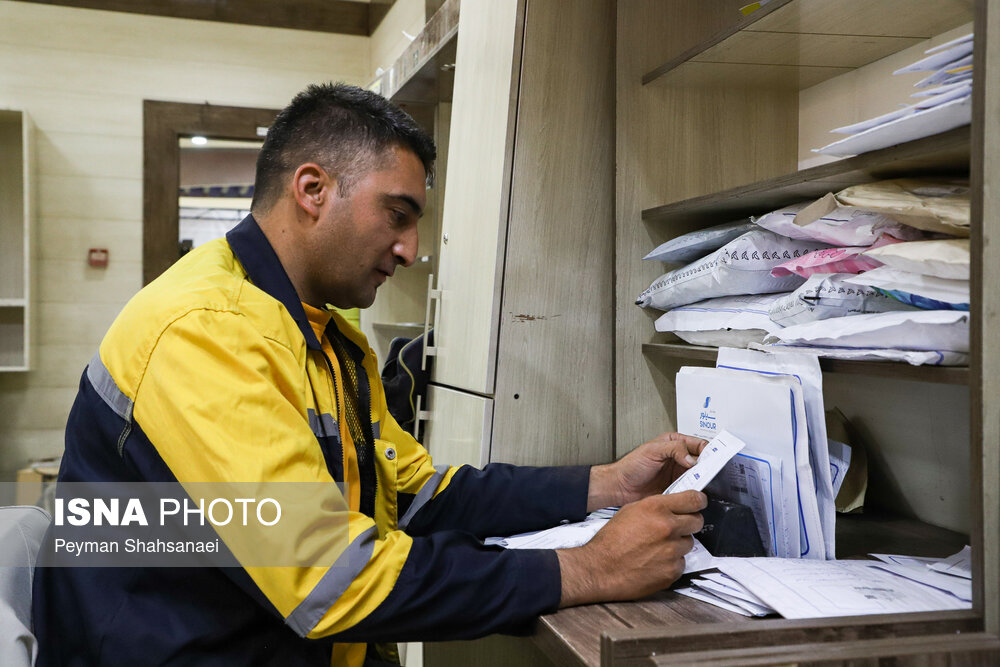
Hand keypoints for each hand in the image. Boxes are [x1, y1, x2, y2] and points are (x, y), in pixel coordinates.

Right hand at [557, 490, 706, 606]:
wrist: (600, 568)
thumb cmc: (611, 540)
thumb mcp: (631, 510)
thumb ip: (656, 506)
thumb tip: (674, 506)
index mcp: (656, 508)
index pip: (694, 499)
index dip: (699, 501)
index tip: (699, 503)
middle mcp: (667, 528)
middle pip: (697, 521)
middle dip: (689, 523)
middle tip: (678, 527)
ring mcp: (671, 551)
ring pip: (689, 543)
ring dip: (678, 544)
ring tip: (659, 547)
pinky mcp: (672, 572)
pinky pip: (681, 563)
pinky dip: (672, 562)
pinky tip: (656, 561)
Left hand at [588, 432, 707, 510]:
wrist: (621, 487)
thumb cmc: (631, 466)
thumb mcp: (652, 450)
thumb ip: (674, 449)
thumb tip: (692, 458)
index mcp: (675, 443)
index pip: (699, 444)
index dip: (707, 451)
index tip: (712, 459)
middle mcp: (679, 458)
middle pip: (702, 462)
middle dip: (708, 467)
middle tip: (709, 474)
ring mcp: (679, 474)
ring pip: (699, 477)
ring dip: (701, 481)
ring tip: (701, 484)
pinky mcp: (677, 489)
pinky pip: (691, 490)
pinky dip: (694, 492)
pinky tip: (693, 493)